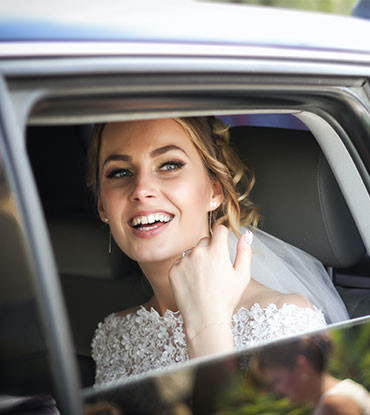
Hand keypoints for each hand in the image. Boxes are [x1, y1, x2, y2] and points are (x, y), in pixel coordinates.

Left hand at [169, 225, 252, 354]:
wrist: (205, 319)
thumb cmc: (226, 299)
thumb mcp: (242, 275)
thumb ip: (244, 251)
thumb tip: (246, 234)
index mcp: (217, 251)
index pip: (219, 229)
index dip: (223, 236)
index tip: (223, 245)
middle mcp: (198, 252)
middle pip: (205, 240)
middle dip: (210, 249)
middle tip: (214, 269)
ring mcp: (183, 261)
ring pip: (192, 251)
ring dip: (197, 258)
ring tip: (203, 278)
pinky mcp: (173, 270)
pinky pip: (180, 262)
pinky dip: (185, 269)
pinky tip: (193, 283)